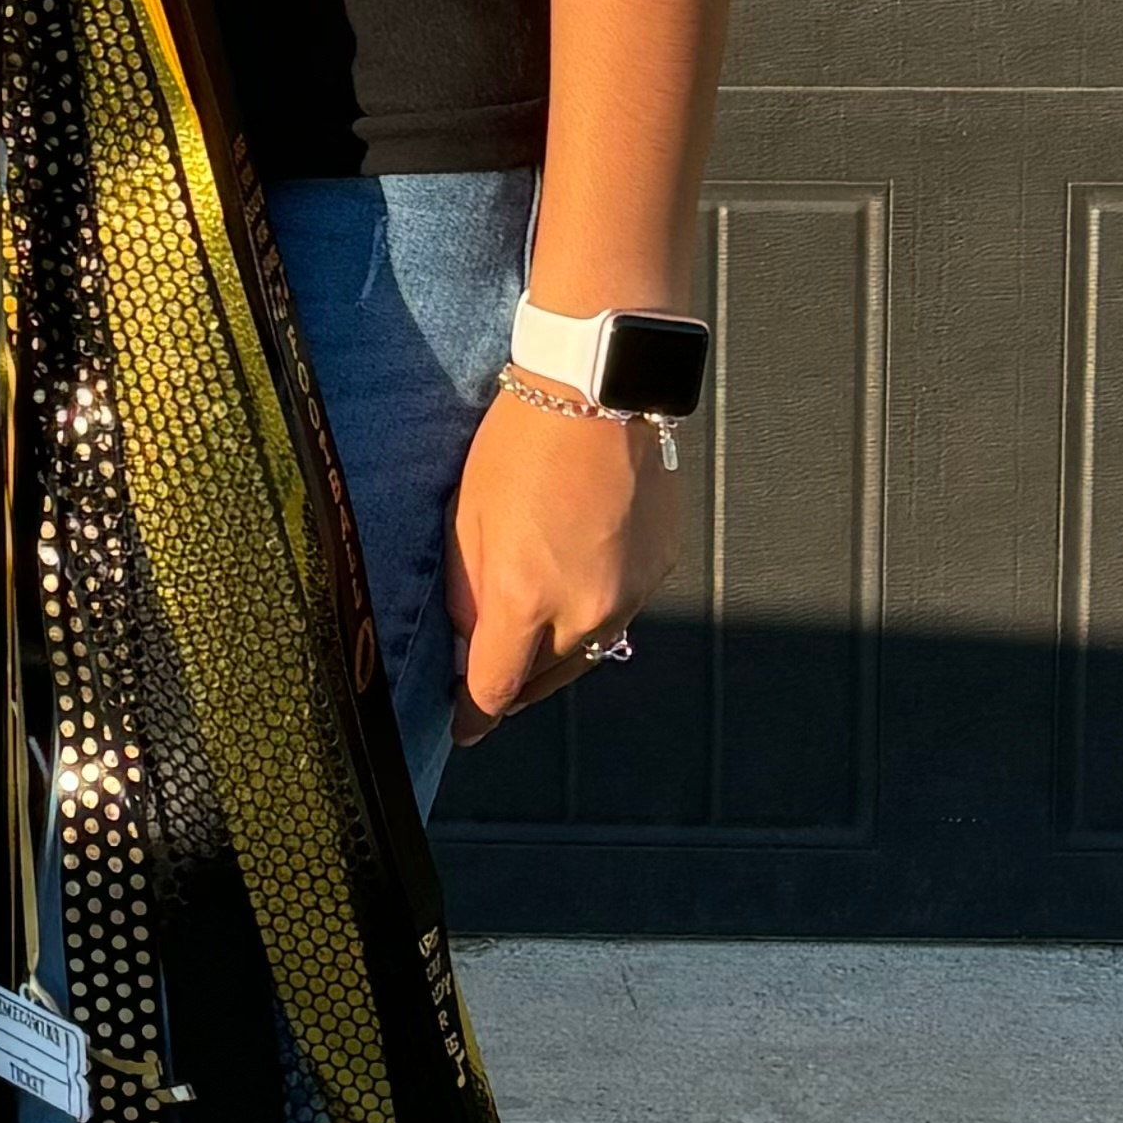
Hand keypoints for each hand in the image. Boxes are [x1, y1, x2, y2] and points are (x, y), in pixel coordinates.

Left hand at [446, 386, 685, 746]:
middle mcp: (583, 610)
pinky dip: (596, 609)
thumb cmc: (519, 445)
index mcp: (524, 599)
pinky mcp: (659, 571)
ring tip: (534, 637)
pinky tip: (577, 580)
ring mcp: (629, 594)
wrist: (597, 393)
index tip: (464, 729)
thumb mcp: (466, 518)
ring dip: (558, 653)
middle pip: (545, 681)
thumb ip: (468, 592)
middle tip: (493, 679)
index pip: (495, 687)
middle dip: (516, 685)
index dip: (474, 715)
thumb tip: (472, 640)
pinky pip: (621, 610)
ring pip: (589, 653)